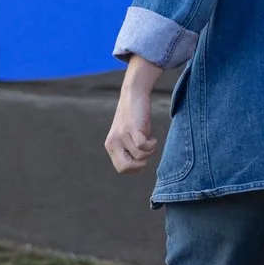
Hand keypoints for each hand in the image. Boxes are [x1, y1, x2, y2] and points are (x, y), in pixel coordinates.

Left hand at [104, 58, 161, 172]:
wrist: (133, 95)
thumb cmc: (134, 118)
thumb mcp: (128, 137)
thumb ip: (129, 151)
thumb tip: (139, 165)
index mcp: (111, 146)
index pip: (121, 169)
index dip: (135, 167)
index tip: (142, 157)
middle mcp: (113, 142)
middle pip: (126, 167)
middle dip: (141, 164)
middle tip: (146, 152)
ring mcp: (121, 135)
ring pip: (139, 156)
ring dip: (150, 150)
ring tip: (149, 139)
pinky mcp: (132, 127)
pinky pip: (143, 145)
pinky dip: (152, 144)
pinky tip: (152, 137)